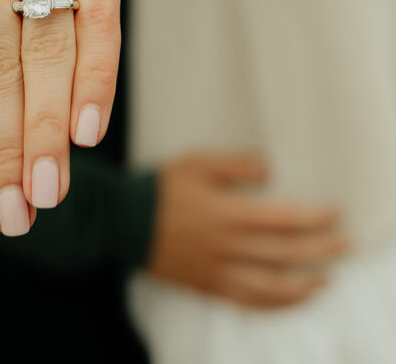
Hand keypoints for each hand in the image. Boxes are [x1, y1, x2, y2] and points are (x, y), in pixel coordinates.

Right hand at [147, 153, 349, 307]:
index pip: (282, 219)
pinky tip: (288, 298)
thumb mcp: (197, 163)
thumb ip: (235, 165)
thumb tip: (268, 169)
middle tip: (344, 245)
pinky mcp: (208, 286)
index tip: (334, 213)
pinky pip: (248, 303)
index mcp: (227, 213)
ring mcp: (218, 271)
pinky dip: (273, 304)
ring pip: (271, 288)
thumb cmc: (161, 188)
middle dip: (320, 250)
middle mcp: (227, 247)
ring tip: (324, 280)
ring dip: (303, 286)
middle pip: (284, 254)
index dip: (313, 218)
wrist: (124, 222)